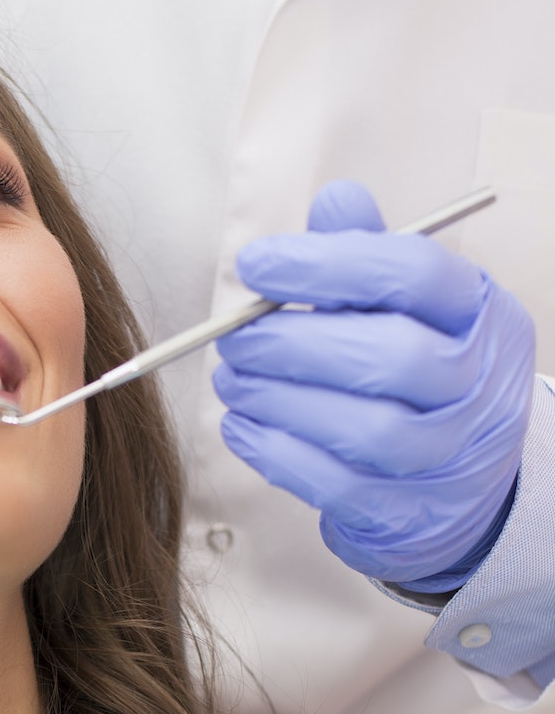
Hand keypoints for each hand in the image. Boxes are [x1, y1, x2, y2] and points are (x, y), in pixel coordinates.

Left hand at [213, 180, 536, 587]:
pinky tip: (242, 427)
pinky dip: (276, 453)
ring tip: (232, 381)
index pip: (412, 274)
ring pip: (366, 428)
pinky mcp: (409, 511)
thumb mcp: (407, 305)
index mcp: (480, 312)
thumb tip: (334, 201)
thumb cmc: (418, 373)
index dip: (326, 265)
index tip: (255, 266)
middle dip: (294, 344)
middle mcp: (479, 383)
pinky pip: (337, 484)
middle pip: (390, 357)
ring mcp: (450, 454)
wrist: (460, 482)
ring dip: (279, 401)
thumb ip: (367, 253)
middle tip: (235, 338)